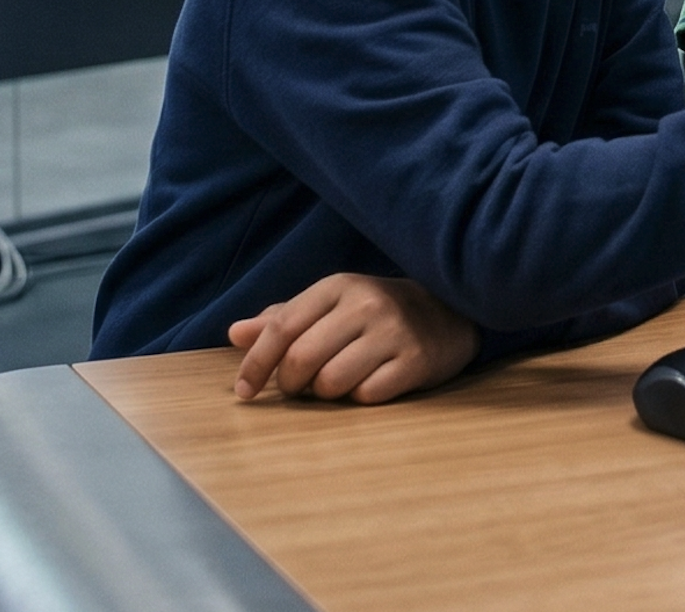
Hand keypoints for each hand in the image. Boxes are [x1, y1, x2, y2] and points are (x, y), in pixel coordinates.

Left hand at [229, 273, 479, 403]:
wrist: (449, 312)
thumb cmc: (376, 313)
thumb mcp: (331, 305)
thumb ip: (283, 319)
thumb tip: (235, 334)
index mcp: (338, 286)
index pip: (281, 328)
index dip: (255, 364)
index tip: (244, 391)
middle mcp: (365, 304)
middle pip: (301, 359)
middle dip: (290, 384)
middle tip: (298, 388)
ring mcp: (393, 332)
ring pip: (331, 383)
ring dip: (325, 393)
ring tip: (337, 383)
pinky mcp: (415, 361)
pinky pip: (366, 396)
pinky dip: (359, 398)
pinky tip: (369, 383)